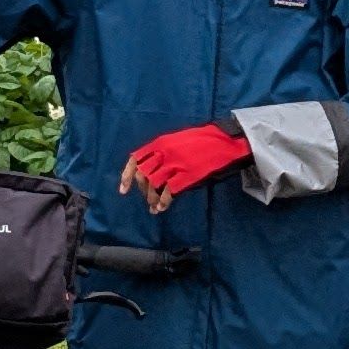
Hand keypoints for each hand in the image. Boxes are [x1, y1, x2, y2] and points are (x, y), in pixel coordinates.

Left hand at [122, 122, 253, 211]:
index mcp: (161, 143)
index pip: (136, 159)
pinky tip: (162, 208)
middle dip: (143, 190)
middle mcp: (165, 153)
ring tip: (154, 207)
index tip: (124, 190)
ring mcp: (176, 164)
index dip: (127, 176)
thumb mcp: (178, 141)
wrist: (225, 141)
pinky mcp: (188, 175)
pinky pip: (169, 191)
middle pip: (144, 175)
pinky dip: (163, 201)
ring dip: (151, 198)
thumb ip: (164, 153)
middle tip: (147, 200)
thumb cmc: (203, 141)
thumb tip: (151, 172)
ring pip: (154, 184)